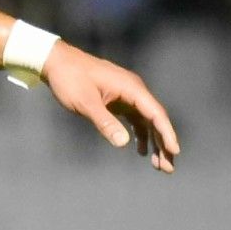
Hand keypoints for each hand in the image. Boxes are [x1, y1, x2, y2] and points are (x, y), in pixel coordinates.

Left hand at [42, 43, 180, 172]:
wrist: (56, 61)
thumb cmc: (69, 79)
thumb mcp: (85, 103)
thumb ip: (105, 122)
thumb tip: (124, 143)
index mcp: (131, 87)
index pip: (156, 113)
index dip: (167, 133)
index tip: (174, 152)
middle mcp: (134, 90)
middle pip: (156, 119)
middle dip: (163, 143)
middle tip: (168, 168)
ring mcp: (127, 94)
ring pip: (147, 121)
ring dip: (154, 142)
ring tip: (159, 165)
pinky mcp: (118, 99)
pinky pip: (135, 119)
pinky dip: (140, 135)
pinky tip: (142, 151)